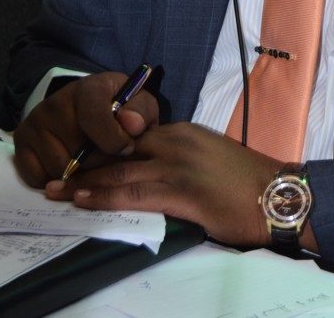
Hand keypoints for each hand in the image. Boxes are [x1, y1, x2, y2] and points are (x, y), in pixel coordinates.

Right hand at [13, 72, 158, 187]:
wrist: (88, 107)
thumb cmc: (119, 108)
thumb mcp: (138, 104)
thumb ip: (141, 112)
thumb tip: (131, 125)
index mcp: (88, 88)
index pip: (95, 117)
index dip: (113, 140)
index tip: (126, 149)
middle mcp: (56, 102)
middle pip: (76, 151)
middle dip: (97, 162)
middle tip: (107, 157)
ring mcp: (35, 122)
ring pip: (57, 168)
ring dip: (77, 174)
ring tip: (89, 161)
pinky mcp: (21, 142)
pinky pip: (37, 177)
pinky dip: (54, 180)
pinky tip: (68, 167)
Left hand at [46, 123, 278, 246]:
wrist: (277, 194)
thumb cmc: (247, 182)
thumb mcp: (209, 157)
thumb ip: (180, 158)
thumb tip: (153, 172)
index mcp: (182, 132)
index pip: (131, 134)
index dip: (102, 147)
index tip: (79, 157)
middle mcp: (176, 141)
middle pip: (118, 148)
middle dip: (84, 162)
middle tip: (56, 172)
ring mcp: (177, 164)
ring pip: (119, 171)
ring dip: (83, 182)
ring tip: (56, 189)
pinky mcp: (181, 190)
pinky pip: (133, 193)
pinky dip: (104, 197)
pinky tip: (84, 201)